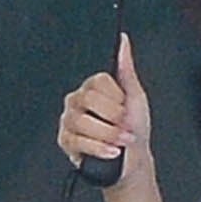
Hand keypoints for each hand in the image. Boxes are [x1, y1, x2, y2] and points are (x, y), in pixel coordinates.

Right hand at [56, 39, 146, 191]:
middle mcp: (77, 101)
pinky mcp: (65, 141)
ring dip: (108, 134)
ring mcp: (69, 121)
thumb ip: (126, 68)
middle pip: (88, 100)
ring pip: (82, 122)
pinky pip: (77, 141)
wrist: (132, 160)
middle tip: (125, 127)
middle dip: (113, 118)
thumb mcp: (135, 96)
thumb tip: (124, 40)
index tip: (126, 109)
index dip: (116, 99)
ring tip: (121, 141)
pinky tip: (111, 151)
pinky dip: (98, 148)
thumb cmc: (134, 128)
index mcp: (93, 88)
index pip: (98, 82)